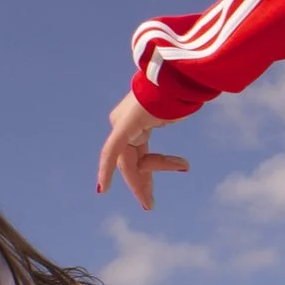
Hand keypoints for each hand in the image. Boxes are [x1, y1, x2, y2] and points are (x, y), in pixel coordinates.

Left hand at [95, 93, 189, 209]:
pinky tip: (102, 189)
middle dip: (140, 184)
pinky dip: (107, 170)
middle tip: (149, 206)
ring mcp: (121, 124)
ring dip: (148, 177)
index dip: (144, 176)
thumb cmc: (182, 94)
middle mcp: (122, 123)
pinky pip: (113, 152)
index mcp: (133, 121)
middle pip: (131, 161)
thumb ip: (169, 134)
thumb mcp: (175, 118)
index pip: (137, 154)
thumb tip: (180, 155)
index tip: (148, 198)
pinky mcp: (124, 125)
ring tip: (167, 184)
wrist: (181, 78)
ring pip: (130, 162)